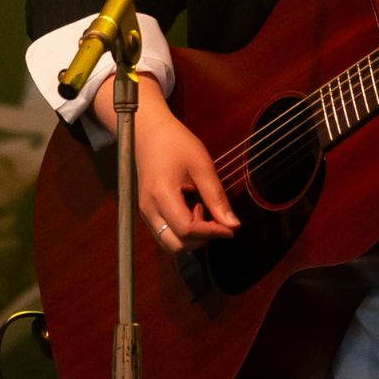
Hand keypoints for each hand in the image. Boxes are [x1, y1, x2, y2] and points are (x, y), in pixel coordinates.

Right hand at [95, 75, 239, 254]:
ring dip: (191, 237)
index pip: (186, 230)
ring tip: (201, 210)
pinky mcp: (147, 212)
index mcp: (161, 194)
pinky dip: (182, 232)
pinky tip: (191, 210)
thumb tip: (233, 225)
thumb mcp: (202, 166)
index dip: (211, 233)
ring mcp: (145, 212)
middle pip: (176, 245)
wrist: (149, 132)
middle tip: (214, 218)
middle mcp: (149, 209)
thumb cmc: (176, 143)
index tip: (230, 228)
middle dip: (200, 239)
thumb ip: (216, 198)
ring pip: (169, 243)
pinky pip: (165, 233)